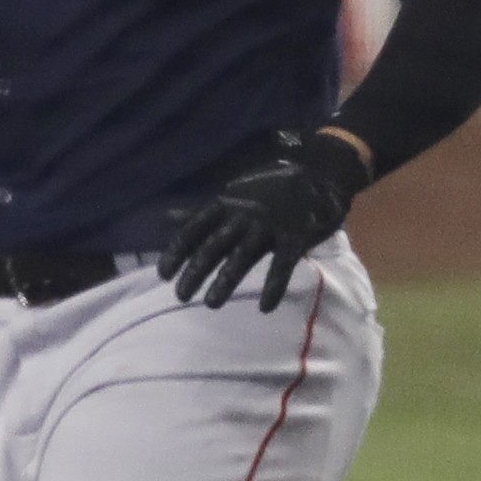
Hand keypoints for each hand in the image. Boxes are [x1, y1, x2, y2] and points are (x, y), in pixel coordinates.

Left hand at [160, 126, 372, 310]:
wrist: (317, 173)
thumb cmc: (268, 188)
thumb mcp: (230, 196)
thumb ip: (200, 212)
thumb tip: (165, 218)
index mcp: (225, 203)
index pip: (194, 228)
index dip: (177, 252)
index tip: (163, 275)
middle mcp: (243, 214)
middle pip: (214, 246)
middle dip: (195, 272)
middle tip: (181, 296)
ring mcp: (269, 225)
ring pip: (242, 257)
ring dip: (225, 282)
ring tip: (211, 304)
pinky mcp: (295, 237)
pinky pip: (282, 265)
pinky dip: (274, 287)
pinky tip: (264, 308)